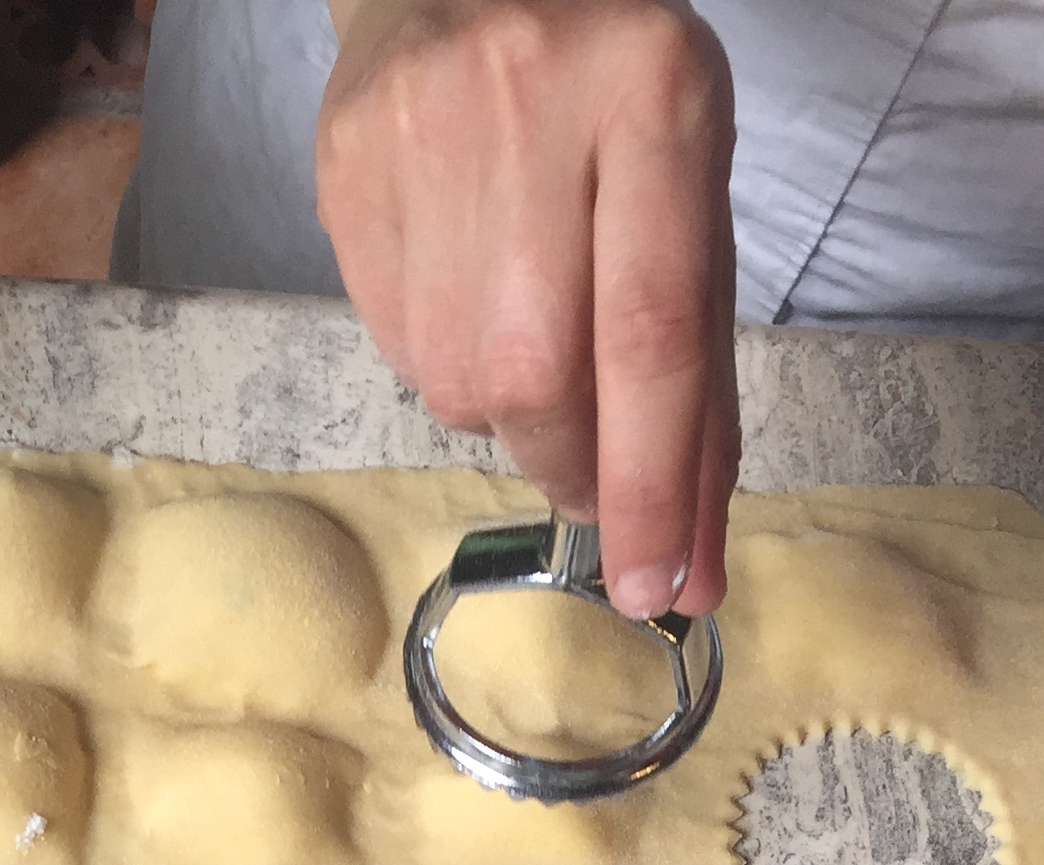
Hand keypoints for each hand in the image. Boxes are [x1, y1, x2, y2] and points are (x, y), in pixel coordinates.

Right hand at [318, 0, 738, 617]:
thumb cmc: (609, 96)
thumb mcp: (690, 194)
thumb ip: (699, 373)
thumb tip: (690, 562)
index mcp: (651, 93)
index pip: (650, 334)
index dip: (654, 485)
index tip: (662, 590)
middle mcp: (527, 105)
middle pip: (539, 377)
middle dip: (574, 464)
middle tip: (593, 472)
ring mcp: (418, 132)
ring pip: (458, 383)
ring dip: (505, 405)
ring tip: (523, 313)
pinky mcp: (345, 165)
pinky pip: (399, 345)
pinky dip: (446, 358)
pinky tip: (464, 281)